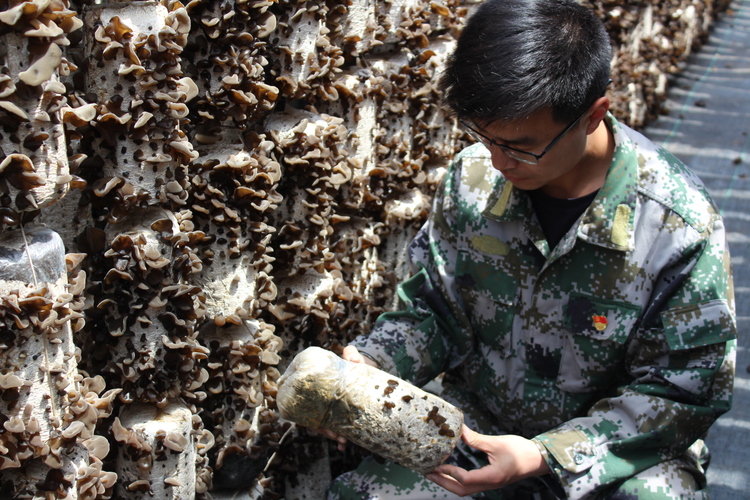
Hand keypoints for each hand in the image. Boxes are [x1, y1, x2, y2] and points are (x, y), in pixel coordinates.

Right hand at [312, 345, 377, 449]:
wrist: (365, 370)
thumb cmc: (353, 364)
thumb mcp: (353, 360)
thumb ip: (352, 356)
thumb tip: (353, 356)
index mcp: (317, 387)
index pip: (307, 403)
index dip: (311, 417)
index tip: (321, 425)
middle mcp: (320, 399)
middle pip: (315, 418)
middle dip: (324, 429)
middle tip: (335, 435)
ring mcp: (329, 408)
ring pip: (325, 425)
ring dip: (332, 435)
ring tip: (342, 441)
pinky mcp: (340, 415)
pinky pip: (337, 428)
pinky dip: (340, 438)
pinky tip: (343, 445)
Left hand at [425, 425, 549, 495]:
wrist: (538, 460)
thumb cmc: (521, 451)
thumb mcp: (497, 442)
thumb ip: (476, 439)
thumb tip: (459, 430)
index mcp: (492, 476)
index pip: (466, 479)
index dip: (450, 472)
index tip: (437, 463)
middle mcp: (489, 484)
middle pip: (461, 490)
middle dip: (443, 482)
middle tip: (427, 472)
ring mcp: (489, 484)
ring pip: (465, 490)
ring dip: (448, 482)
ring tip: (434, 472)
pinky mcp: (490, 481)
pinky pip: (470, 485)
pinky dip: (456, 480)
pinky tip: (449, 471)